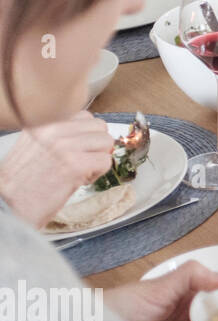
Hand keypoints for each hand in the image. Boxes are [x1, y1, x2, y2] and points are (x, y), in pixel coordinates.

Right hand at [0, 112, 114, 227]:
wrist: (7, 204)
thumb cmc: (22, 181)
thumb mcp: (34, 145)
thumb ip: (59, 135)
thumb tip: (90, 132)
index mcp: (42, 123)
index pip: (84, 116)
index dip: (87, 135)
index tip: (78, 150)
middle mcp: (52, 130)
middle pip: (99, 126)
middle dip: (96, 146)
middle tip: (82, 162)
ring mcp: (64, 146)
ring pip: (106, 141)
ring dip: (98, 159)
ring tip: (80, 172)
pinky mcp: (75, 165)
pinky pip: (105, 161)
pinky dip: (98, 174)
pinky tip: (79, 181)